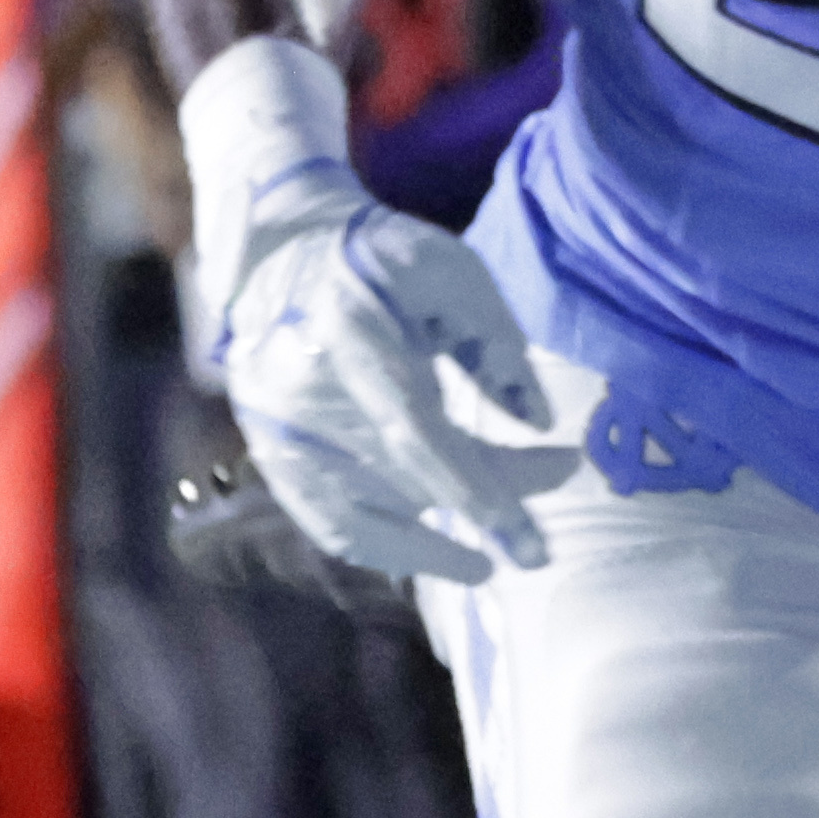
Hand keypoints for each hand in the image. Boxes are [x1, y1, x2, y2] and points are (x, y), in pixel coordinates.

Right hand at [183, 37, 573, 585]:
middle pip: (402, 479)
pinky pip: (327, 524)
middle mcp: (305, 401)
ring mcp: (280, 439)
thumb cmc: (381, 262)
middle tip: (546, 529)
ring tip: (495, 558)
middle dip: (481, 510)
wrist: (281, 259)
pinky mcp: (272, 461)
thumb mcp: (450, 275)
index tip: (528, 537)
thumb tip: (539, 423)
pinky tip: (434, 553)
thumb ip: (492, 345)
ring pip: (361, 521)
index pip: (419, 434)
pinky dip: (383, 546)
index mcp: (353, 340)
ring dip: (432, 549)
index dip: (475, 490)